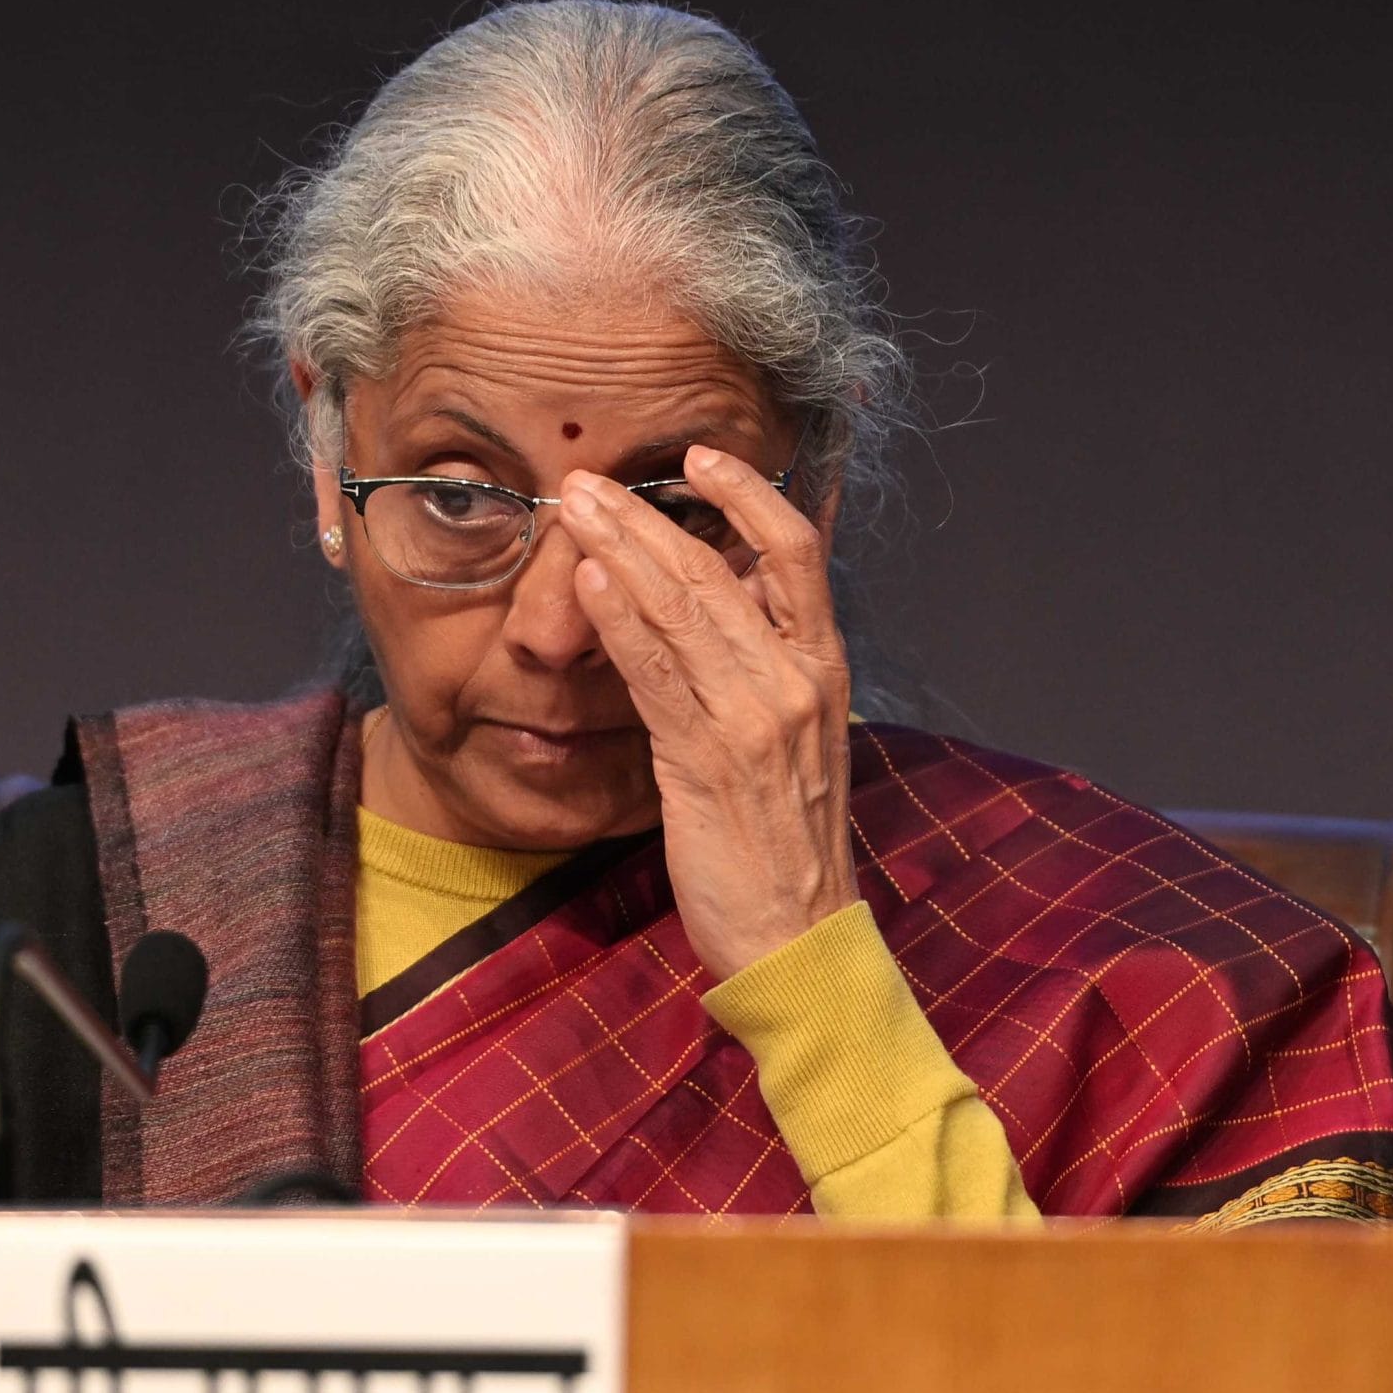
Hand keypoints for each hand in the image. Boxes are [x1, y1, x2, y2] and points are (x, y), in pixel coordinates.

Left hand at [558, 445, 858, 982]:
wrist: (799, 935)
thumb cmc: (786, 840)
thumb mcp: (796, 739)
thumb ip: (764, 667)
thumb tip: (722, 599)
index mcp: (821, 669)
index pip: (797, 551)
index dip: (748, 494)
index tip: (699, 457)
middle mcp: (796, 681)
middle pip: (719, 568)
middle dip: (646, 515)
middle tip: (588, 479)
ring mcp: (755, 718)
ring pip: (683, 609)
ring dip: (618, 551)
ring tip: (571, 510)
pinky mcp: (709, 761)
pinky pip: (657, 674)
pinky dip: (619, 622)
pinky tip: (585, 585)